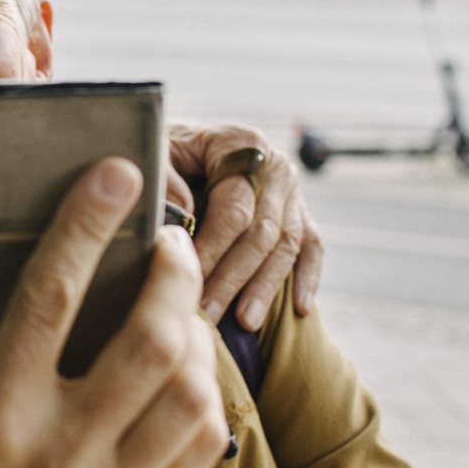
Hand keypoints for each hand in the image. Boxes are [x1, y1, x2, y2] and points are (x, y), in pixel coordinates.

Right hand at [0, 158, 228, 467]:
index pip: (50, 298)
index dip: (85, 225)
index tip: (115, 173)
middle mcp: (60, 456)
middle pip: (148, 338)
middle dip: (170, 270)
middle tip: (165, 239)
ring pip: (191, 390)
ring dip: (195, 329)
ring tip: (175, 301)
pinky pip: (205, 443)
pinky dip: (209, 390)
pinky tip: (184, 365)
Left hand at [168, 123, 324, 327]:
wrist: (184, 144)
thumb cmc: (165, 153)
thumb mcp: (156, 152)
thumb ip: (165, 178)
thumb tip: (183, 213)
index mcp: (241, 145)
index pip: (234, 207)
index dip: (212, 248)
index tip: (187, 281)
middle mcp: (274, 166)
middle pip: (262, 231)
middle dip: (234, 278)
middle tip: (208, 314)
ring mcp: (292, 190)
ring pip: (287, 245)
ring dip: (265, 287)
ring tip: (244, 323)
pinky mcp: (300, 211)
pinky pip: (312, 246)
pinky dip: (308, 277)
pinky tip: (300, 308)